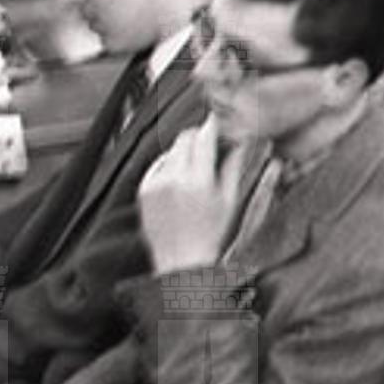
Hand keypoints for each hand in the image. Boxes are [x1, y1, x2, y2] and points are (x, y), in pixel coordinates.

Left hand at [138, 116, 254, 273]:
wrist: (182, 261)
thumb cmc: (210, 236)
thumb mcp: (230, 201)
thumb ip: (233, 167)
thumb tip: (239, 143)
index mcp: (199, 180)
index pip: (204, 137)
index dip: (213, 125)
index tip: (219, 122)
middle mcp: (173, 178)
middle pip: (184, 138)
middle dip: (199, 137)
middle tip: (211, 144)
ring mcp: (155, 183)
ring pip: (170, 150)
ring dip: (185, 151)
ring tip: (197, 168)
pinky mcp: (144, 190)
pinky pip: (157, 165)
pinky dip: (170, 165)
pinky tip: (181, 180)